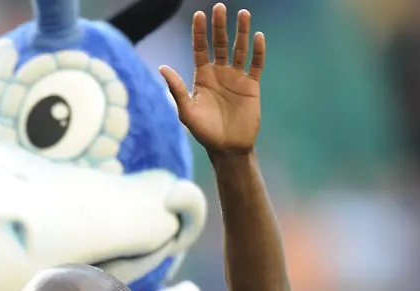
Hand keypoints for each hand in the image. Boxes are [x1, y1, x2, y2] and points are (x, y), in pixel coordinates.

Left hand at [159, 4, 264, 155]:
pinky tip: (258, 37)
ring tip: (243, 13)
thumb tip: (162, 68)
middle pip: (219, 44)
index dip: (199, 32)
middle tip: (219, 7)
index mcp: (202, 76)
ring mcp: (236, 78)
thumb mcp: (187, 111)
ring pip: (239, 49)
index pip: (200, 49)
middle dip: (219, 26)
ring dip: (241, 32)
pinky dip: (258, 51)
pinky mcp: (251, 86)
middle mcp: (219, 73)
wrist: (227, 148)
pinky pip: (256, 64)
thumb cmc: (204, 132)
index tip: (199, 15)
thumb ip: (176, 89)